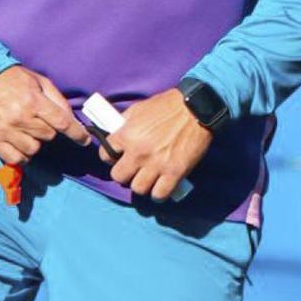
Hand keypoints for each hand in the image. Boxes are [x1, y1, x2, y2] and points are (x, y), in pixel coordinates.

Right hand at [0, 66, 91, 166]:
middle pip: (48, 136)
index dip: (77, 134)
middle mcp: (19, 117)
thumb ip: (58, 101)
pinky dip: (21, 155)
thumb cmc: (13, 79)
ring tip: (27, 130)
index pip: (62, 123)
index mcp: (33, 101)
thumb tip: (72, 121)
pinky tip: (20, 143)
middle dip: (48, 129)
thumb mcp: (40, 81)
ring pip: (33, 149)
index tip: (84, 140)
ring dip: (34, 142)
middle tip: (39, 120)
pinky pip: (15, 158)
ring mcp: (5, 130)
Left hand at [99, 88, 214, 199]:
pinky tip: (160, 188)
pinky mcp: (174, 172)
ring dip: (141, 185)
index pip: (105, 156)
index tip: (118, 157)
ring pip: (138, 189)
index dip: (110, 157)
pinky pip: (160, 194)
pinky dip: (159, 194)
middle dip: (124, 174)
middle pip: (119, 177)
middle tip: (133, 169)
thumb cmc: (167, 106)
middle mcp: (138, 152)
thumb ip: (124, 124)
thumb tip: (114, 134)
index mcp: (127, 135)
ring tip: (147, 179)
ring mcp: (156, 164)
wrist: (196, 108)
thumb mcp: (138, 109)